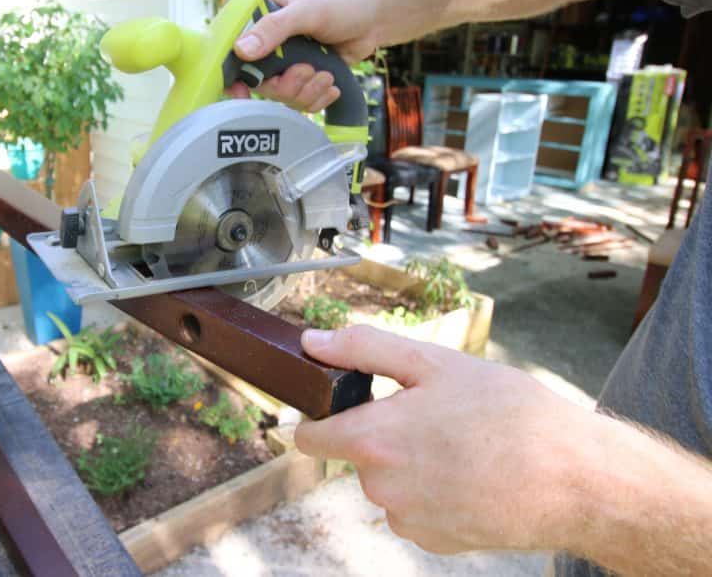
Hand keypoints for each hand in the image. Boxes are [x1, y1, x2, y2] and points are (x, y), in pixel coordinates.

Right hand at [226, 0, 381, 112]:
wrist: (377, 15)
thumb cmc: (342, 0)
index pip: (232, 50)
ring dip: (306, 92)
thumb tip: (241, 50)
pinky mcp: (305, 76)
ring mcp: (287, 61)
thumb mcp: (306, 10)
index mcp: (260, 17)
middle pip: (259, 82)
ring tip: (326, 75)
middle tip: (308, 71)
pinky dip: (317, 98)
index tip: (242, 94)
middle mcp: (269, 43)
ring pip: (282, 95)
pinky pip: (300, 100)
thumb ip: (273, 29)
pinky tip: (331, 84)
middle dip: (287, 85)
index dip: (233, 74)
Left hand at [294, 325, 593, 554]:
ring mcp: (407, 519)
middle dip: (382, 433)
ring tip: (462, 444)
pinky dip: (433, 492)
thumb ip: (364, 349)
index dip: (320, 416)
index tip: (342, 404)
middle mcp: (381, 487)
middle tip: (434, 414)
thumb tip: (312, 342)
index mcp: (373, 439)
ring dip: (409, 464)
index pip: (308, 436)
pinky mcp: (434, 541)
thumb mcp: (435, 362)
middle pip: (356, 454)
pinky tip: (471, 475)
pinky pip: (414, 509)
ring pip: (388, 482)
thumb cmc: (511, 413)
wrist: (576, 479)